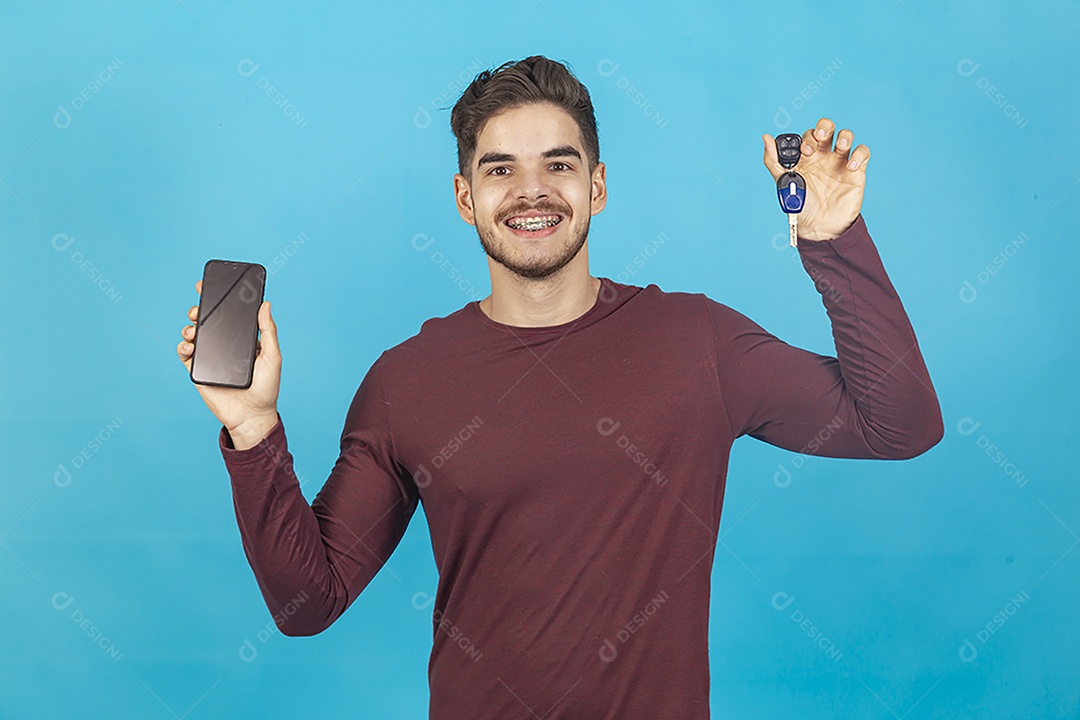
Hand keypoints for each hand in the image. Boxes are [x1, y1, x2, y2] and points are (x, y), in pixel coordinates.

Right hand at [177, 279, 281, 440]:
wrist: (252, 416)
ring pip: (194, 334)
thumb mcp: (273, 357)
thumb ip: (269, 331)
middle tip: (199, 309)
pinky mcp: (199, 370)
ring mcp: (211, 357)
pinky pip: (185, 354)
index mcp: (243, 339)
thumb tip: (266, 304)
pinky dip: (183, 346)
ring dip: (190, 327)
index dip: (218, 299)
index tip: (209, 285)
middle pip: (208, 321)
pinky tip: (190, 345)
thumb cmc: (267, 388)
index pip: (229, 315)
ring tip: (195, 329)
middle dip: (200, 310)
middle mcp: (226, 345)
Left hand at [762, 117, 869, 240]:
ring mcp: (840, 162)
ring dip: (845, 136)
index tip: (805, 152)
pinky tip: (851, 167)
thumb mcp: (783, 182)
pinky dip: (859, 154)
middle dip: (825, 127)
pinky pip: (862, 153)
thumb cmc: (800, 206)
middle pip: (827, 129)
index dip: (808, 138)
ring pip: (846, 136)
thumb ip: (773, 160)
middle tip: (820, 139)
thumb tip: (765, 137)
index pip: (808, 135)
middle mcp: (823, 156)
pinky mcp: (856, 171)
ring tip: (841, 146)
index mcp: (806, 157)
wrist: (819, 227)